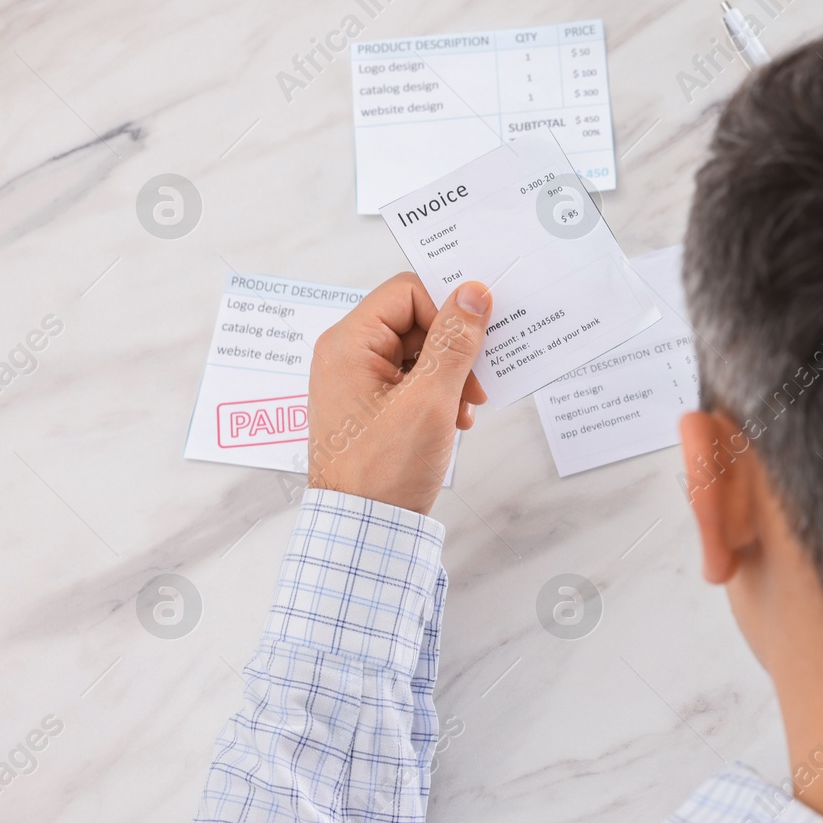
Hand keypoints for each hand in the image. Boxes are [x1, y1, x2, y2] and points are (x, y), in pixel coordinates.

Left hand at [307, 274, 491, 514]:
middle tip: (476, 384)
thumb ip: (454, 342)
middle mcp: (346, 354)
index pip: (407, 292)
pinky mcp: (370, 403)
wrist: (364, 529)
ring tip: (467, 408)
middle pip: (414, 319)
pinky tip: (455, 420)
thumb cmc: (384, 470)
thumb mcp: (430, 400)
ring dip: (451, 374)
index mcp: (348, 344)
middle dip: (453, 349)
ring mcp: (356, 380)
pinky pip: (411, 377)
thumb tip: (473, 293)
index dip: (446, 312)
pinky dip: (439, 392)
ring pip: (418, 350)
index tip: (475, 342)